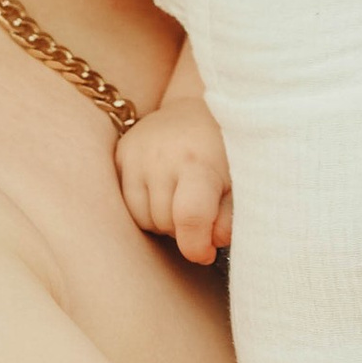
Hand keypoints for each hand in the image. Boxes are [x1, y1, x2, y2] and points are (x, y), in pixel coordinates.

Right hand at [115, 99, 232, 263]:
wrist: (197, 107)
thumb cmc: (225, 151)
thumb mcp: (240, 183)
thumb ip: (229, 218)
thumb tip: (211, 245)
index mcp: (198, 162)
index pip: (189, 216)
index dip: (196, 246)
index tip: (206, 254)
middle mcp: (162, 156)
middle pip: (164, 222)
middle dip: (183, 229)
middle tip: (200, 214)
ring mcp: (137, 154)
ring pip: (142, 219)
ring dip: (162, 221)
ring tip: (180, 200)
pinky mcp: (121, 154)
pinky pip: (126, 204)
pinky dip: (144, 208)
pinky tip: (162, 191)